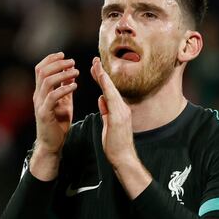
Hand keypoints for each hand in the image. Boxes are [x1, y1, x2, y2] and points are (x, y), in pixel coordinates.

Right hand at [28, 52, 78, 178]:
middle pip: (42, 71)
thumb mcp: (64, 103)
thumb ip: (65, 88)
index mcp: (40, 92)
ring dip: (62, 74)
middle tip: (72, 62)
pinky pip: (53, 97)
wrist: (52, 145)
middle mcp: (37, 96)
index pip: (40, 69)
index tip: (64, 54)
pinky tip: (75, 86)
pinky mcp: (45, 114)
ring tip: (76, 72)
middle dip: (57, 63)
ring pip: (47, 82)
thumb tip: (70, 73)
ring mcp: (40, 104)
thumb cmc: (58, 125)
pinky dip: (64, 89)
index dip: (50, 59)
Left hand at [91, 58, 149, 196]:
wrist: (124, 158)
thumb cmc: (116, 145)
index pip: (108, 91)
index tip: (95, 68)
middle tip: (94, 60)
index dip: (102, 79)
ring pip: (111, 90)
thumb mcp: (108, 125)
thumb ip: (106, 111)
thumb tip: (101, 99)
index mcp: (119, 110)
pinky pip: (112, 99)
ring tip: (96, 65)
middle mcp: (122, 108)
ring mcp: (122, 112)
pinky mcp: (119, 118)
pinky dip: (107, 88)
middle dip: (102, 73)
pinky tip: (102, 80)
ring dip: (103, 77)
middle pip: (110, 87)